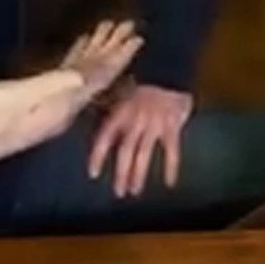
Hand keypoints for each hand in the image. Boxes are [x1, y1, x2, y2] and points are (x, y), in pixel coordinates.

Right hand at [0, 20, 141, 187]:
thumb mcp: (16, 99)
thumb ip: (50, 87)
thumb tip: (82, 77)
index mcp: (62, 106)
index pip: (100, 78)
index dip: (119, 57)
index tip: (137, 37)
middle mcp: (62, 107)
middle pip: (96, 75)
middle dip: (112, 50)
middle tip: (128, 25)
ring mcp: (49, 107)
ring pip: (82, 75)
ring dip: (96, 52)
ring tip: (108, 30)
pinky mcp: (34, 103)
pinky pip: (64, 77)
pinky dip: (75, 60)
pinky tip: (77, 51)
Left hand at [88, 82, 194, 196]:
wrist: (169, 71)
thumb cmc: (143, 82)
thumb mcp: (122, 92)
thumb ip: (110, 109)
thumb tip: (93, 122)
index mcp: (120, 111)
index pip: (105, 137)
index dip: (98, 156)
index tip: (93, 174)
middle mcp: (135, 120)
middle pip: (125, 151)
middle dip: (121, 173)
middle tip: (118, 192)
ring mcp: (154, 124)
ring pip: (144, 154)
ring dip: (138, 174)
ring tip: (135, 191)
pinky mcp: (172, 127)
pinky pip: (172, 151)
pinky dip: (171, 168)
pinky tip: (170, 183)